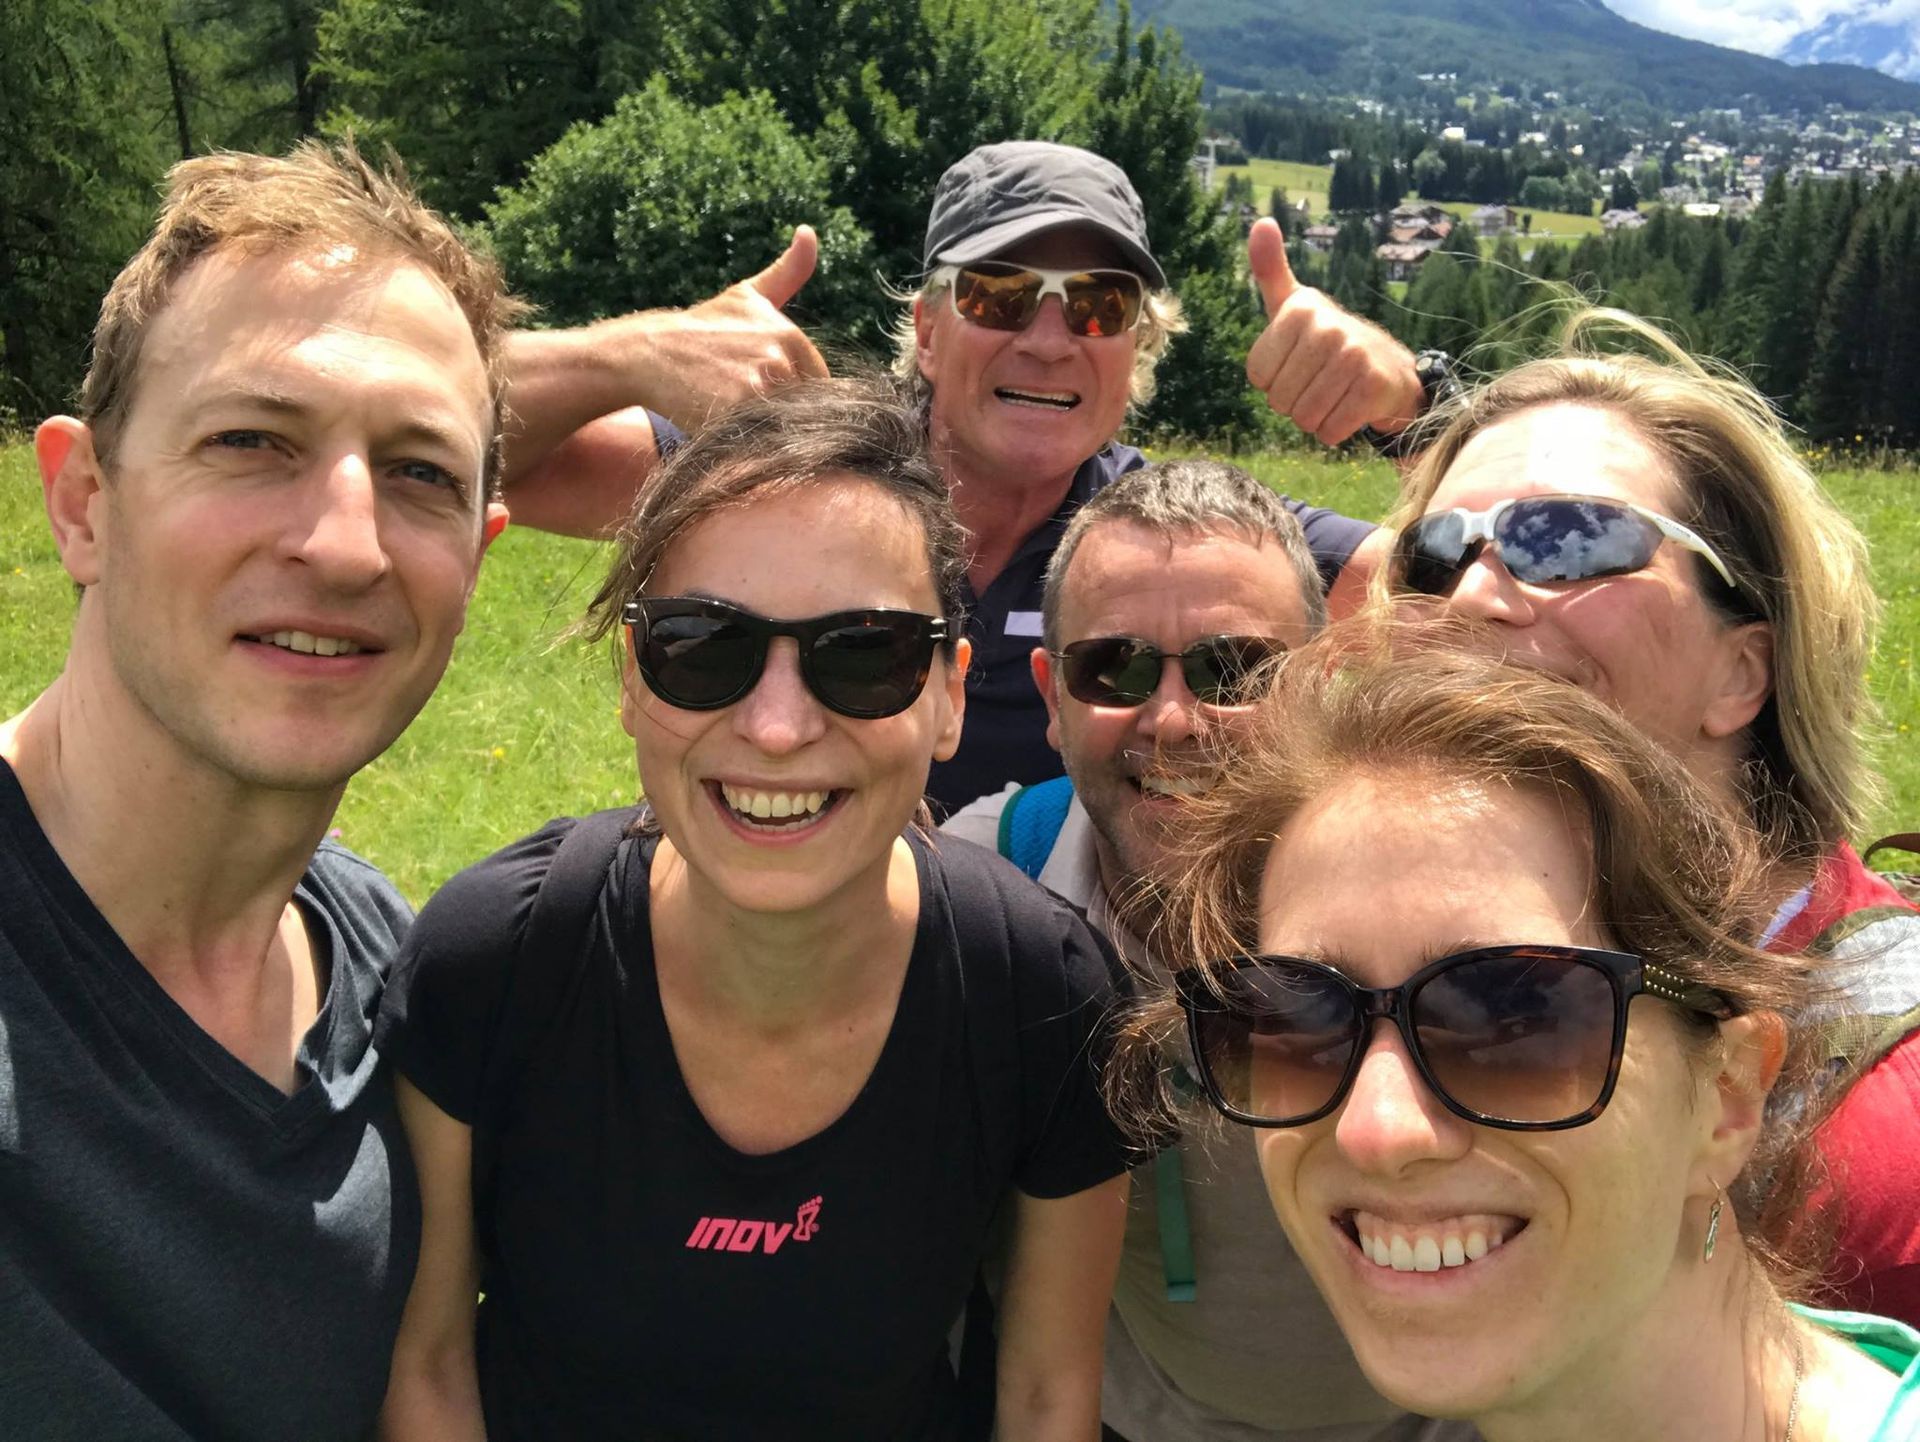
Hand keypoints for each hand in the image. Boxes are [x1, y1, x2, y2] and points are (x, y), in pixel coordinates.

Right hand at [631, 226, 829, 427]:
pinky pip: (755, 440)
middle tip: (739, 399)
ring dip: (760, 428)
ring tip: (728, 408)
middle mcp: (777, 355)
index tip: (760, 386)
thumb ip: (788, 272)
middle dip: (777, 411)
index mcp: (788, 334)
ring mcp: (756, 384)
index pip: (818, 386)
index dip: (791, 394)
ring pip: (779, 427)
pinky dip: (742, 440)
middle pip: (801, 410)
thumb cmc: (702, 328)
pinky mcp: (733, 411)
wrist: (647, 352)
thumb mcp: (747, 296)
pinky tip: (718, 420)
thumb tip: (810, 232)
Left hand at [1244, 218, 1421, 446]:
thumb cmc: (1327, 339)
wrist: (1390, 369)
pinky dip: (1335, 430)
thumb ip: (1270, 269)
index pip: (1258, 376)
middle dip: (1294, 402)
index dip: (1273, 380)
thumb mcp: (1294, 304)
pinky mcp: (1373, 387)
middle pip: (1279, 400)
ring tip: (1334, 393)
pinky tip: (1350, 407)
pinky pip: (1329, 431)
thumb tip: (1261, 223)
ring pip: (1304, 418)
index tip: (1297, 363)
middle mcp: (1327, 327)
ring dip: (1314, 417)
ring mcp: (1354, 355)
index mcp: (1300, 309)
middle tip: (1318, 381)